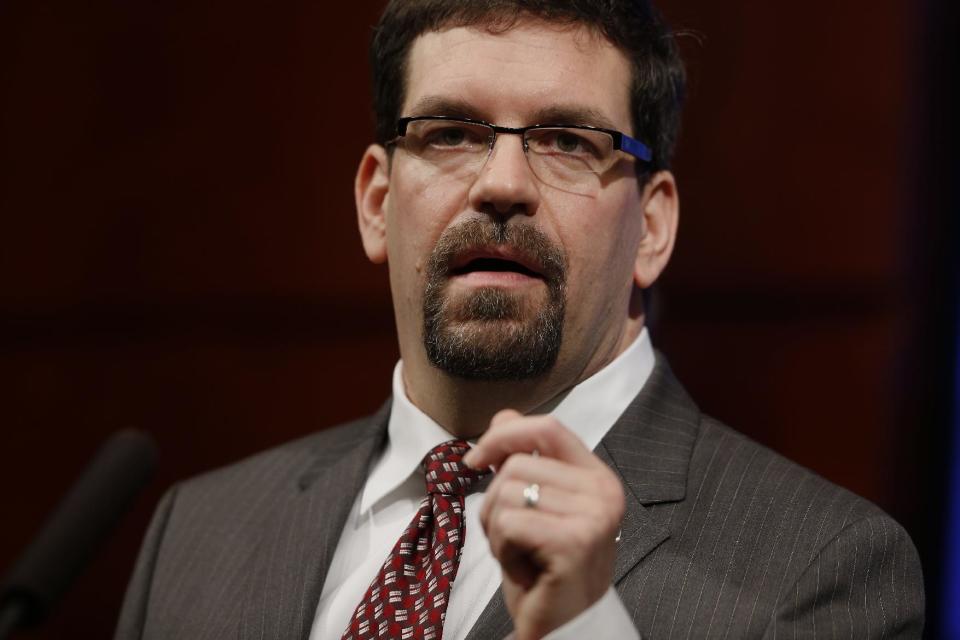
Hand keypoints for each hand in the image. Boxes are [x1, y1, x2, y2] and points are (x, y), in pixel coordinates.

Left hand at [463, 409, 624, 639]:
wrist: (565, 627)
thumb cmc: (546, 569)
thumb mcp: (534, 506)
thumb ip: (524, 460)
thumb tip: (503, 418)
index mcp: (597, 477)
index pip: (548, 427)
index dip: (504, 434)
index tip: (475, 458)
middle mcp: (603, 492)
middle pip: (516, 464)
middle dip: (494, 503)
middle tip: (513, 538)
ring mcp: (593, 517)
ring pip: (505, 493)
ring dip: (496, 530)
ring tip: (520, 553)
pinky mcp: (575, 543)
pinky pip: (508, 523)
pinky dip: (501, 549)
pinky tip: (524, 569)